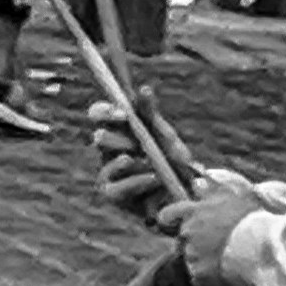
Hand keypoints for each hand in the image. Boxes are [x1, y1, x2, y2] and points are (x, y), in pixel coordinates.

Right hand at [87, 95, 206, 223]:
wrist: (186, 193)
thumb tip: (144, 89)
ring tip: (148, 163)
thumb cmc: (171, 160)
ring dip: (129, 162)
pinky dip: (136, 182)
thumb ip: (152, 115)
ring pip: (106, 166)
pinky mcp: (115, 196)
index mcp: (117, 130)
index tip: (124, 115)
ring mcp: (110, 174)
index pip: (98, 114)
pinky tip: (153, 178)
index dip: (106, 112)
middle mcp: (109, 151)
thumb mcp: (165, 135)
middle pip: (99, 138)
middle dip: (117, 139)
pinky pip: (116, 189)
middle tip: (135, 145)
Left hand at [163, 170, 271, 285]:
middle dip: (196, 242)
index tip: (171, 224)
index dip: (169, 220)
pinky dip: (209, 278)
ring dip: (204, 260)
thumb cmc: (250, 217)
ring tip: (227, 258)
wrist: (261, 244)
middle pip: (183, 239)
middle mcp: (188, 233)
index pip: (167, 215)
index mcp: (194, 212)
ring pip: (191, 259)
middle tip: (218, 244)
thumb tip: (195, 184)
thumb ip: (211, 190)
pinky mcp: (198, 275)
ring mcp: (191, 255)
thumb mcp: (233, 195)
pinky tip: (226, 273)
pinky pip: (199, 278)